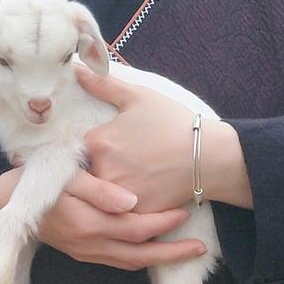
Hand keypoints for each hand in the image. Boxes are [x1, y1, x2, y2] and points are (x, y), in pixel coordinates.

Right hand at [0, 168, 205, 269]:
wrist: (7, 201)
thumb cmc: (40, 178)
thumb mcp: (67, 175)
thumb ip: (99, 190)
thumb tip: (132, 202)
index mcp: (89, 223)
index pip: (138, 228)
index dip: (164, 223)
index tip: (186, 210)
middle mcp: (90, 244)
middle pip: (140, 255)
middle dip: (172, 252)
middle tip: (200, 245)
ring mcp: (85, 252)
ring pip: (130, 262)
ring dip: (158, 259)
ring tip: (184, 251)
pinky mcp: (81, 253)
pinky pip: (117, 261)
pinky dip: (138, 258)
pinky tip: (150, 248)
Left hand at [75, 63, 194, 212]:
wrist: (208, 156)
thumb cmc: (172, 122)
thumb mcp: (138, 97)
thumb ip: (103, 84)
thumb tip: (76, 67)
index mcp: (97, 142)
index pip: (79, 148)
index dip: (95, 146)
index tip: (114, 145)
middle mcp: (101, 171)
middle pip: (88, 173)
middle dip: (101, 169)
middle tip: (128, 162)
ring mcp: (117, 196)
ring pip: (103, 196)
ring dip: (112, 189)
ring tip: (136, 178)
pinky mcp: (133, 215)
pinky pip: (120, 213)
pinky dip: (127, 207)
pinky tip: (145, 192)